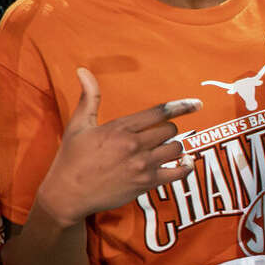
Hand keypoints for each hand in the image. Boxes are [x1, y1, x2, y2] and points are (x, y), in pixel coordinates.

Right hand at [34, 69, 199, 225]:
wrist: (68, 194)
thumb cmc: (71, 158)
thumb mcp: (78, 125)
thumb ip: (90, 98)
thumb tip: (83, 70)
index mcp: (120, 128)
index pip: (158, 113)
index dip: (180, 107)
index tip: (196, 104)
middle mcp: (134, 145)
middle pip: (169, 130)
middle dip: (167, 130)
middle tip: (158, 136)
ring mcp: (142, 165)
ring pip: (176, 148)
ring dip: (174, 147)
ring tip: (165, 149)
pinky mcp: (146, 183)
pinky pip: (178, 173)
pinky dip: (185, 167)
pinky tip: (185, 163)